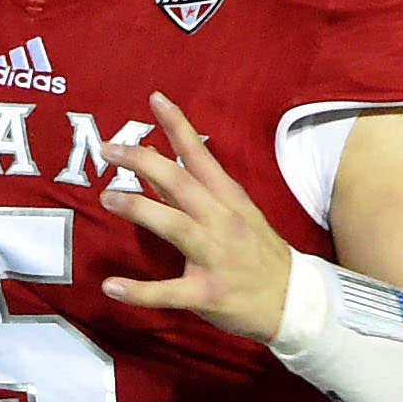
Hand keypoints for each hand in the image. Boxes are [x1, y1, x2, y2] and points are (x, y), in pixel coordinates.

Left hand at [100, 92, 296, 342]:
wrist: (295, 302)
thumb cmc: (260, 254)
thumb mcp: (236, 214)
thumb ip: (195, 188)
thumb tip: (155, 155)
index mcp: (230, 201)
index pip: (201, 156)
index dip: (178, 126)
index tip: (155, 99)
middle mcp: (223, 223)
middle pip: (181, 184)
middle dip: (143, 163)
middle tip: (108, 149)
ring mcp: (216, 257)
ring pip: (174, 225)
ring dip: (139, 209)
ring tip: (107, 199)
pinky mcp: (208, 293)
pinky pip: (169, 291)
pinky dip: (139, 291)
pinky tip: (111, 286)